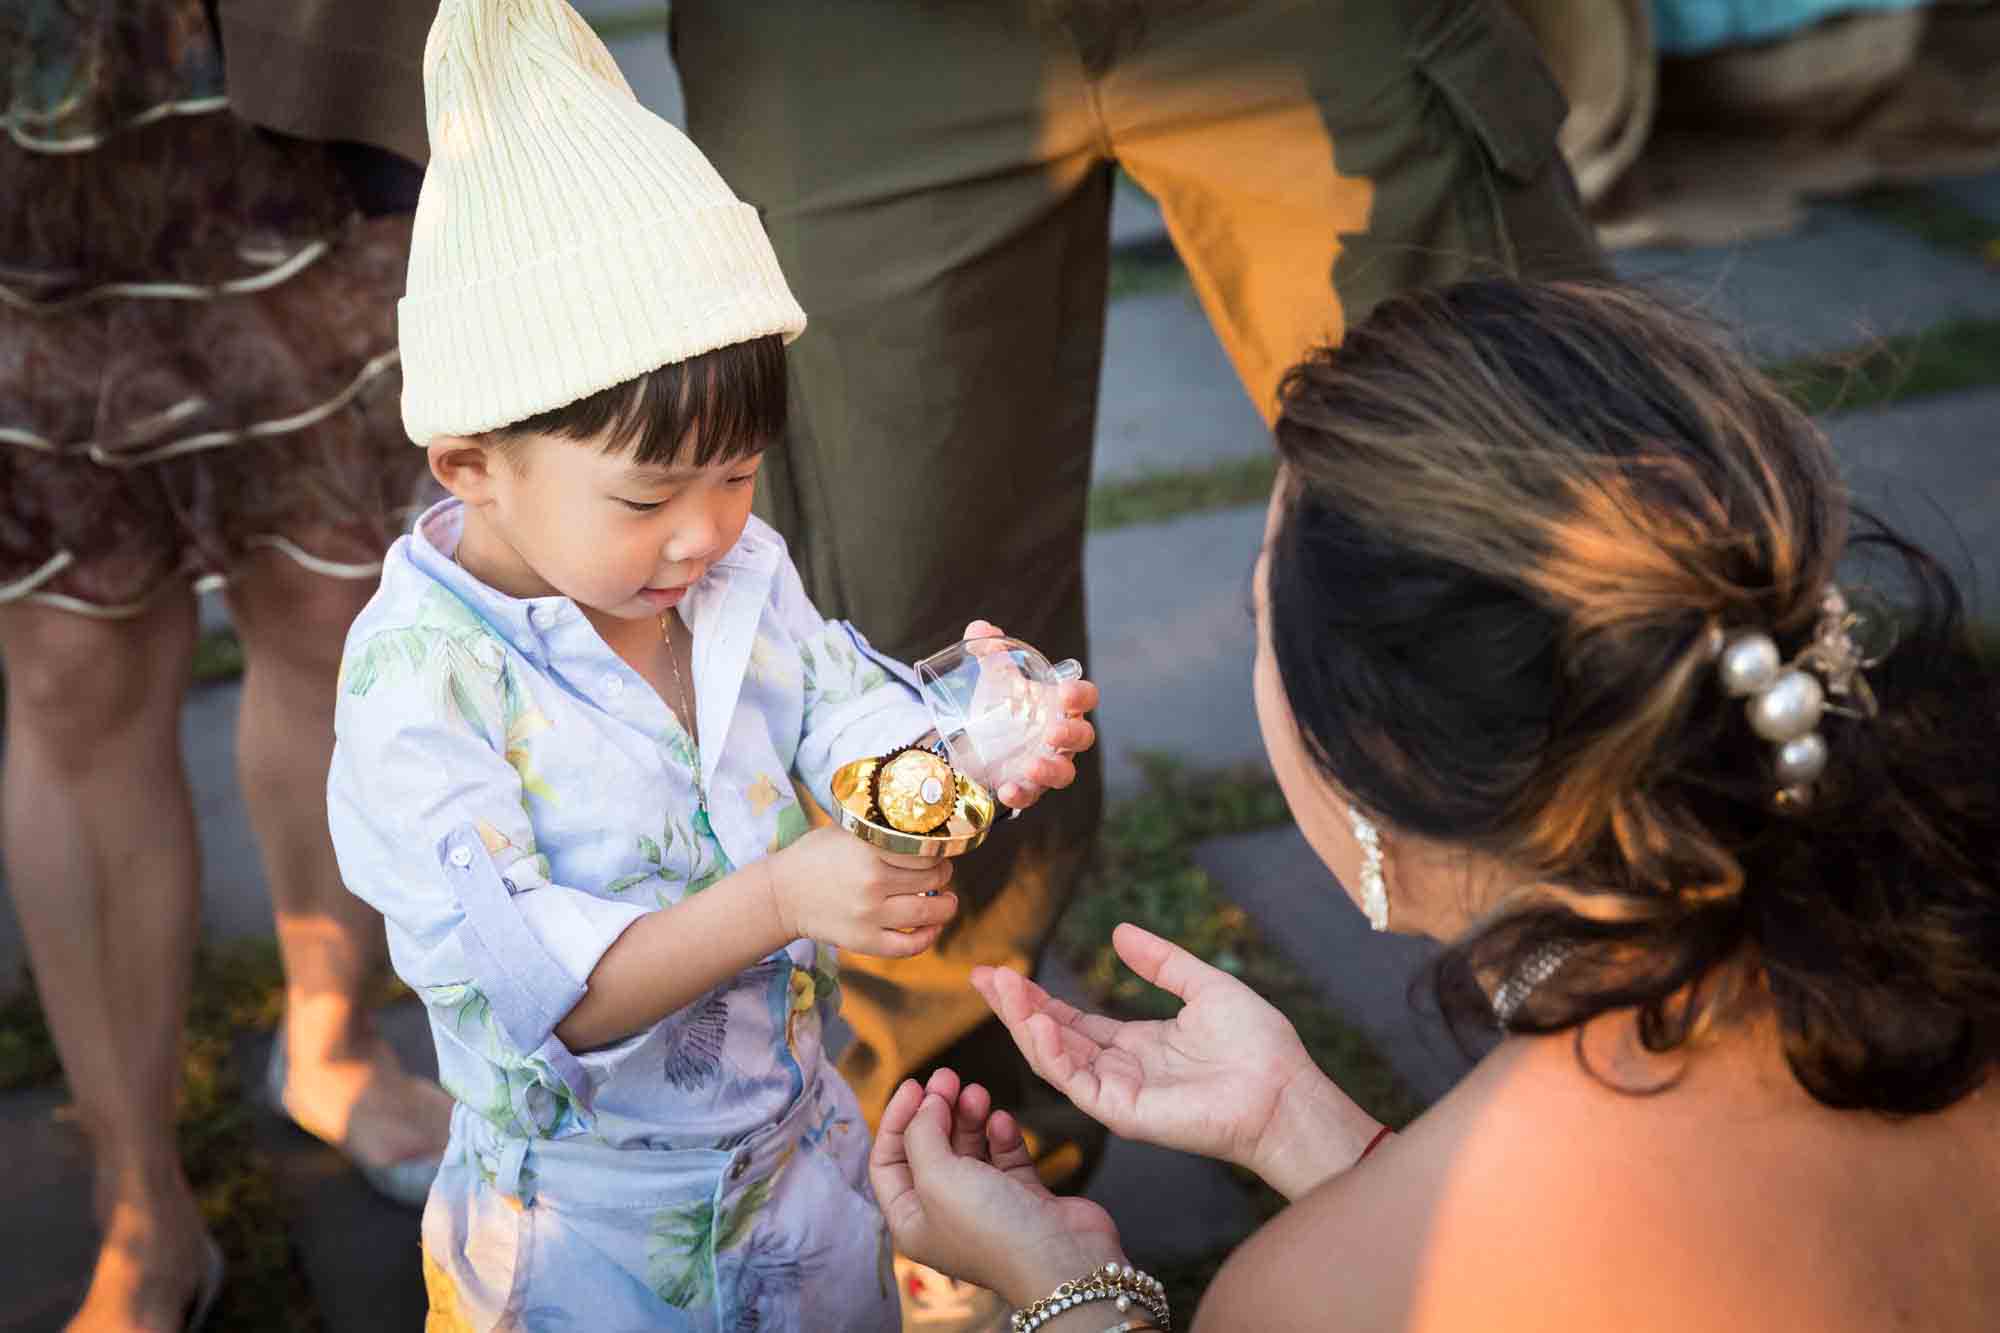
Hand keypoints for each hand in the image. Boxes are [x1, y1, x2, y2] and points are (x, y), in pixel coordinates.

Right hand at [763, 826, 955, 956]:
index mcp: (869, 848)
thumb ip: (880, 831)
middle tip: (942, 872)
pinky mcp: (863, 941)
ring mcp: (869, 914)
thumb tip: (923, 832)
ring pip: (927, 912)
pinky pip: (908, 945)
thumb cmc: (813, 858)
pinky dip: (928, 937)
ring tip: (947, 901)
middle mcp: (872, 881)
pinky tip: (932, 927)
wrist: (780, 895)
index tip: (939, 852)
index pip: (926, 851)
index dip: (940, 852)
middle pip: (932, 879)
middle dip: (944, 875)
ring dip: (946, 906)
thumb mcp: (845, 831)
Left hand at [869, 1068, 1123, 1307]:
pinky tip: (1002, 1122)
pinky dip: (1000, 1134)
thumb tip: (927, 1102)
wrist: (1062, 1257)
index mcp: (912, 1220)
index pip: (887, 1162)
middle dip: (936, 1110)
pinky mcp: (1021, 1195)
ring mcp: (985, 1204)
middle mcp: (945, 1214)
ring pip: (968, 1147)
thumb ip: (922, 1133)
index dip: (896, 1121)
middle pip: (929, 1149)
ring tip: (977, 1092)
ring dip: (969, 1116)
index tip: (915, 1086)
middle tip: (949, 1077)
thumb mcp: (936, 1176)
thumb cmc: (991, 1228)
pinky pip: (1003, 1154)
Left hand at [960, 619, 1098, 808]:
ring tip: (1031, 766)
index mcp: (1060, 705)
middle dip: (1071, 735)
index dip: (1081, 696)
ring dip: (1051, 771)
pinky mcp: (1026, 787)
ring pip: (1064, 773)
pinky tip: (1007, 790)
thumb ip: (989, 652)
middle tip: (1051, 733)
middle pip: (1083, 738)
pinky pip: (1031, 796)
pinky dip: (1021, 794)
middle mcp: (1061, 737)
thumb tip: (980, 630)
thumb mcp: (993, 677)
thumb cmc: (1001, 703)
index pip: (1085, 698)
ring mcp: (1046, 764)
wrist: (976, 741)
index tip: (1066, 692)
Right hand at [975, 923, 1381, 1197]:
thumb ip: (1161, 961)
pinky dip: (1052, 1052)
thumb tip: (1119, 931)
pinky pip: (1076, 1083)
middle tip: (982, 976)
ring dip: (1024, 1025)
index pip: (1071, 1020)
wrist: (1285, 1090)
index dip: (1035, 998)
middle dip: (1015, 1009)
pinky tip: (1037, 1023)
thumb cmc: (1258, 1045)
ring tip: (1003, 989)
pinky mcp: (1124, 1113)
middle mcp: (1119, 1070)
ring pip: (1055, 1060)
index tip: (1001, 972)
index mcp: (1135, 1044)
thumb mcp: (1203, 986)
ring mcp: (1117, 1094)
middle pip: (1052, 1038)